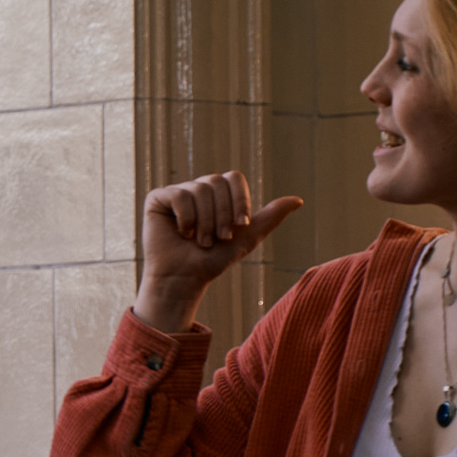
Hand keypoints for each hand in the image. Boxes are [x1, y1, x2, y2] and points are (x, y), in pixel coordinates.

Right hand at [136, 170, 303, 333]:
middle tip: (217, 239)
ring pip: (199, 190)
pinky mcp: (158, 199)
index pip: (234, 178)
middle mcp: (199, 189)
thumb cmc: (214, 260)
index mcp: (219, 194)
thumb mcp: (248, 237)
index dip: (239, 201)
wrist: (186, 278)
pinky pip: (179, 195)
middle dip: (222, 215)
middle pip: (217, 182)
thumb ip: (271, 217)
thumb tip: (298, 200)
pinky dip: (185, 218)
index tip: (239, 226)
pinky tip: (181, 233)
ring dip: (204, 222)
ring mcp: (177, 192)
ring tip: (200, 242)